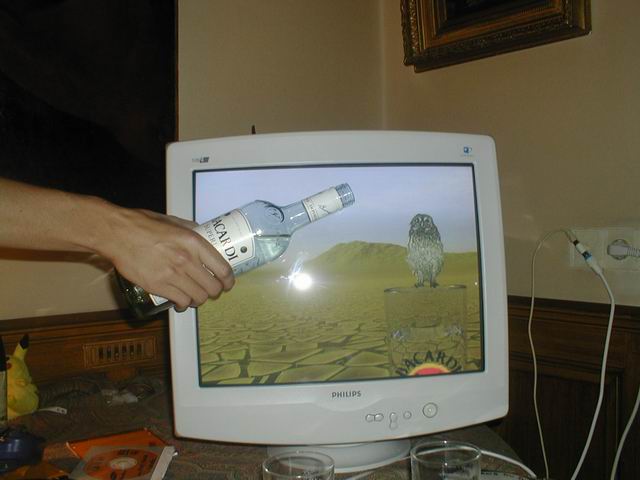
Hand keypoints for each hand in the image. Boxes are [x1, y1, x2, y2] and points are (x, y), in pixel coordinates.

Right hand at [97, 207, 234, 309]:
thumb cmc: (143, 224)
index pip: (223, 269)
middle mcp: (186, 260)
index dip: (228, 280)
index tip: (227, 283)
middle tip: (211, 290)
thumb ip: (191, 229)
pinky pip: (180, 302)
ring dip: (199, 299)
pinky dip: (183, 304)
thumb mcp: (173, 221)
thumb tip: (204, 234)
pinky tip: (181, 301)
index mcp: (194, 242)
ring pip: (198, 298)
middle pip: (213, 287)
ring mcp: (172, 275)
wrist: (116, 233)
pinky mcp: (157, 286)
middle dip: (215, 292)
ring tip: (195, 296)